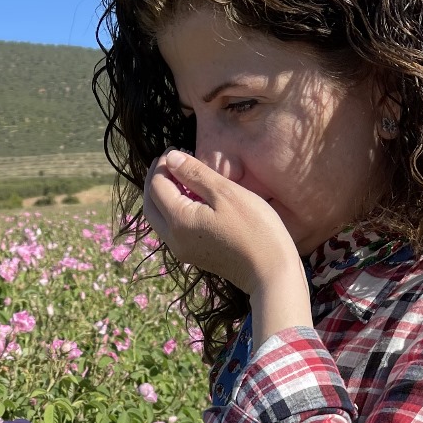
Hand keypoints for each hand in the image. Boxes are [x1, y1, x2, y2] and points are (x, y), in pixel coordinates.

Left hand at [142, 149, 303, 294]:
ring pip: (160, 219)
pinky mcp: (194, 256)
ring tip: (179, 177)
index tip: (175, 149)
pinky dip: (174, 211)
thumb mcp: (226, 193)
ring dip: (163, 196)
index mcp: (179, 220)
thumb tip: (171, 158)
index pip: (157, 186)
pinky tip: (190, 200)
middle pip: (151, 205)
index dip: (163, 165)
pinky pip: (173, 229)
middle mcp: (173, 239)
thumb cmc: (255, 228)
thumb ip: (195, 174)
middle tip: (168, 161)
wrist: (271, 273)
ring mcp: (182, 250)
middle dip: (155, 181)